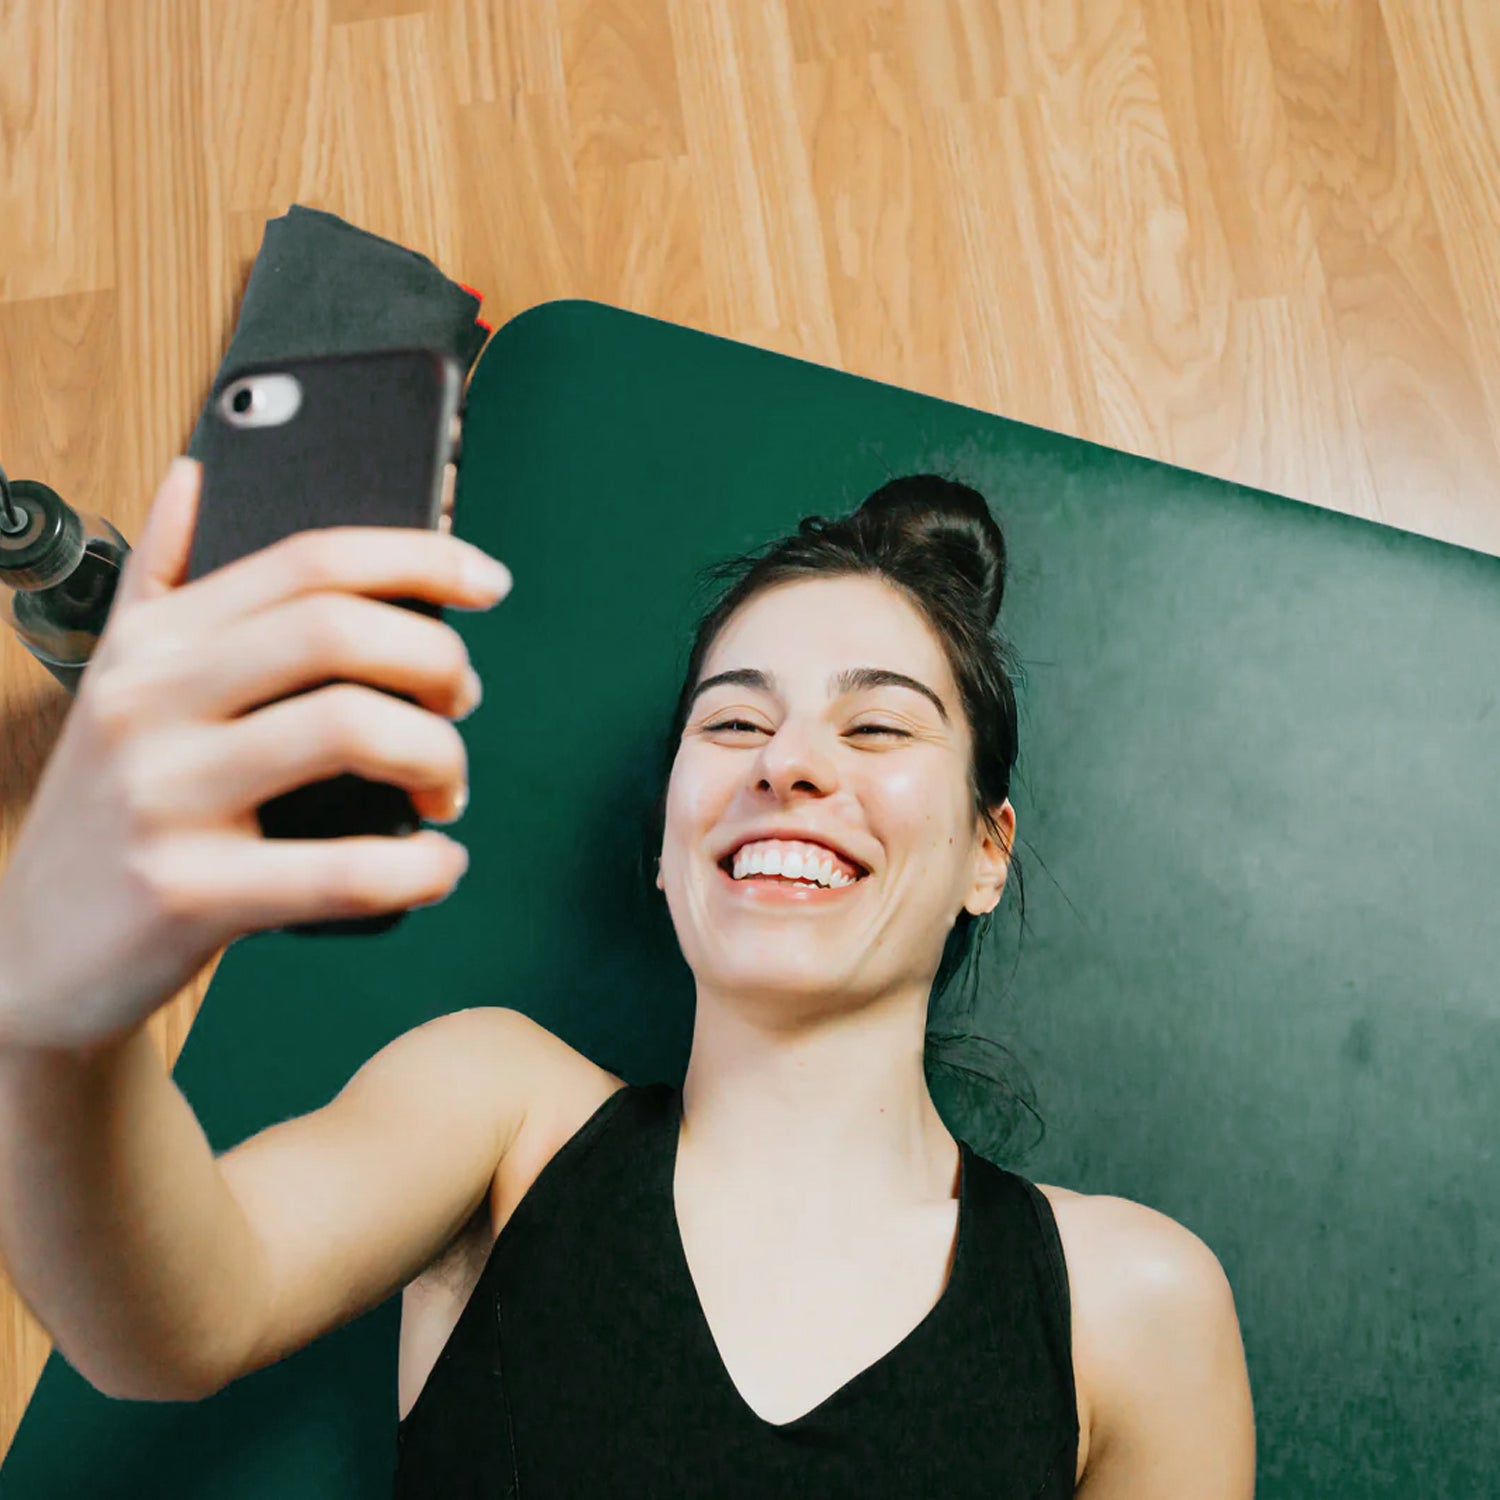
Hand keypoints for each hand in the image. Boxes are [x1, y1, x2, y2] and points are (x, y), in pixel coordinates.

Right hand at [0, 457, 511, 1052]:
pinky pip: (339, 871)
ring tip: (445, 792)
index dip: (418, 558)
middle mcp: (150, 702)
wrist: (26, 960)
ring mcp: (161, 797)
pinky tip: (439, 867)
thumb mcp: (114, 681)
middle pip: (336, 631)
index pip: (307, 560)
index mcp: (154, 643)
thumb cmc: (104, 817)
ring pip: (348, 731)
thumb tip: (196, 474)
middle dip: (437, 661)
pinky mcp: (183, 894)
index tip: (488, 583)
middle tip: (460, 704)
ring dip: (437, 758)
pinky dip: (419, 868)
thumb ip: (157, 576)